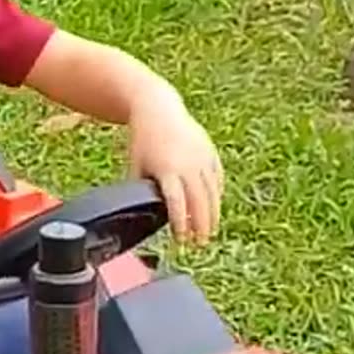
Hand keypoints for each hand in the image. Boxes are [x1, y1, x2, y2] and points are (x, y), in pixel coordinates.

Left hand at [127, 92, 223, 244]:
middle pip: (199, 202)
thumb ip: (140, 188)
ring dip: (212, 215)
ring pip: (212, 193)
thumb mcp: (136, 165)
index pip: (177, 203)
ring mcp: (202, 158)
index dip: (180, 224)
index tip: (181, 240)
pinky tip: (214, 208)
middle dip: (200, 226)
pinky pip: (217, 179)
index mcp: (167, 169)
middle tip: (199, 244)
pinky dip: (216, 195)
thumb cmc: (143, 140)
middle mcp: (188, 165)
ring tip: (209, 232)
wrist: (158, 109)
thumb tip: (140, 212)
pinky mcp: (210, 152)